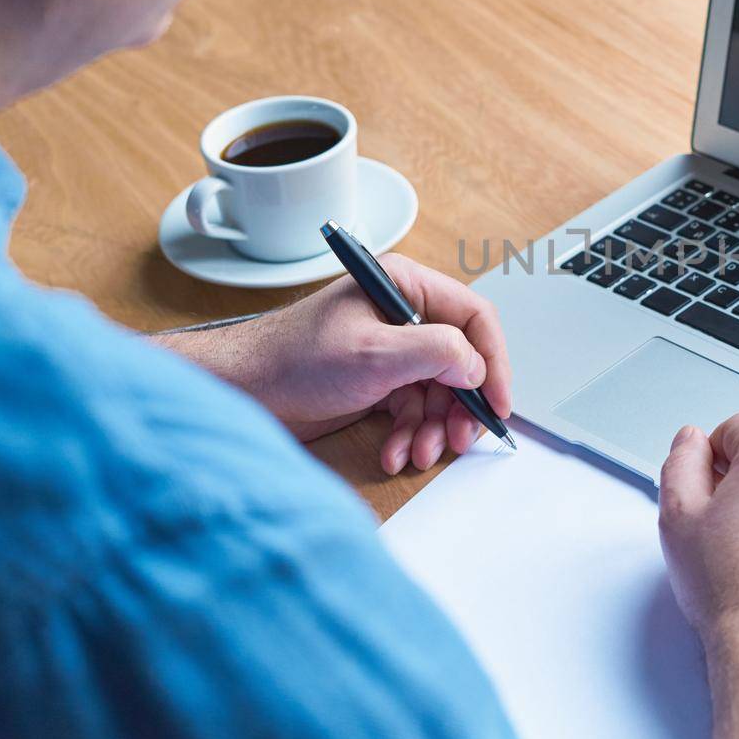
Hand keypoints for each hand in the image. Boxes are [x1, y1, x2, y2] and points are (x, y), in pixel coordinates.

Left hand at [159, 254, 510, 472]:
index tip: (498, 401)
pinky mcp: (378, 381)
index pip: (473, 317)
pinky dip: (411, 434)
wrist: (241, 393)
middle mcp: (402, 314)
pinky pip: (414, 409)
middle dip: (461, 405)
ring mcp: (391, 349)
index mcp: (403, 286)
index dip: (493, 360)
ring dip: (434, 427)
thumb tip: (477, 365)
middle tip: (460, 438)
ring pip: (440, 391)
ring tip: (420, 452)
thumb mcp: (373, 354)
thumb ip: (435, 353)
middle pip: (461, 360)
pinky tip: (395, 452)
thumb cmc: (290, 360)